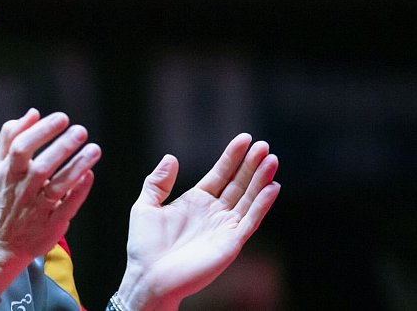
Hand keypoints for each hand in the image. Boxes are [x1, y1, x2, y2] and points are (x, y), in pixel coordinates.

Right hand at [0, 108, 100, 294]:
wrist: (2, 241)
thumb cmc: (6, 197)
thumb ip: (11, 136)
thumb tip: (33, 112)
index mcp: (8, 172)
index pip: (21, 146)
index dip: (41, 131)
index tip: (61, 117)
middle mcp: (22, 189)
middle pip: (41, 166)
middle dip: (62, 147)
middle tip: (81, 130)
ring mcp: (37, 208)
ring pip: (57, 187)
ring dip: (76, 167)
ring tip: (94, 149)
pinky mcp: (51, 224)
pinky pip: (66, 207)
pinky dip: (78, 192)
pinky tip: (90, 175)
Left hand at [117, 133, 280, 310]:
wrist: (149, 277)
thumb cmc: (144, 247)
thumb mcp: (145, 207)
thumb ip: (157, 182)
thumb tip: (171, 157)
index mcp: (196, 201)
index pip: (220, 174)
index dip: (232, 157)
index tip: (245, 138)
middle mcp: (214, 212)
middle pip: (238, 183)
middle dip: (251, 164)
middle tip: (263, 145)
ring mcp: (224, 227)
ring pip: (248, 199)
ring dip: (261, 180)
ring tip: (271, 159)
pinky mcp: (231, 242)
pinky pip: (250, 220)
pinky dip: (261, 204)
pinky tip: (272, 187)